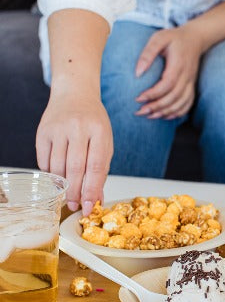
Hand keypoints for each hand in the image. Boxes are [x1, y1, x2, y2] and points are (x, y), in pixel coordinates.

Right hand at [36, 91, 112, 214]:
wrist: (75, 95)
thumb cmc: (94, 122)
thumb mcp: (105, 142)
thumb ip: (102, 170)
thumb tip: (96, 198)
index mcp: (99, 131)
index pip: (96, 166)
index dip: (92, 190)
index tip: (89, 207)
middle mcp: (78, 128)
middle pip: (76, 168)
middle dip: (76, 192)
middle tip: (76, 205)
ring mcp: (58, 128)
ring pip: (58, 167)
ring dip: (62, 186)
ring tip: (68, 196)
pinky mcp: (43, 131)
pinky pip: (44, 160)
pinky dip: (50, 174)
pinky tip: (57, 179)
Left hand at [134, 25, 202, 119]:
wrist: (195, 38)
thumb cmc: (174, 38)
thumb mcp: (159, 38)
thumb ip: (148, 53)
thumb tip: (137, 73)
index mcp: (178, 65)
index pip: (167, 84)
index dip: (153, 94)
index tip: (138, 98)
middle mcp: (187, 76)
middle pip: (173, 97)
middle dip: (156, 107)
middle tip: (140, 111)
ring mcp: (191, 83)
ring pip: (181, 103)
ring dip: (165, 112)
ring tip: (150, 116)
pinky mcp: (192, 86)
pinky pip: (188, 104)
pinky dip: (177, 113)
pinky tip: (165, 116)